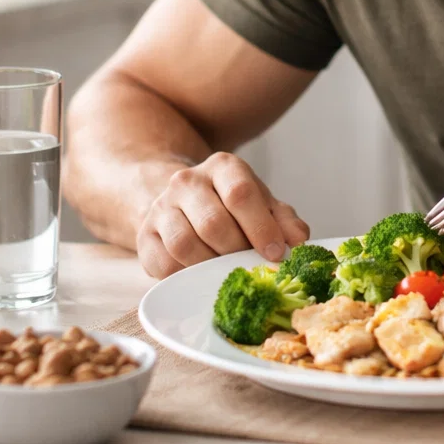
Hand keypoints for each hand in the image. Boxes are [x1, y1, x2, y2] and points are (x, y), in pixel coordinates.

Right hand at [137, 152, 310, 278]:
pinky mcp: (145, 235)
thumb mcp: (264, 205)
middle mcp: (188, 181)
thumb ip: (284, 220)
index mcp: (223, 167)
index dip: (260, 227)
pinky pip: (163, 263)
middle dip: (236, 252)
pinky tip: (200, 274)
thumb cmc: (233, 208)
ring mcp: (162, 207)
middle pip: (213, 223)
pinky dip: (185, 276)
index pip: (240, 193)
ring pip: (184, 244)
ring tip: (225, 272)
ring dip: (210, 266)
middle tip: (249, 267)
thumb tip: (298, 241)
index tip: (274, 254)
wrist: (185, 203)